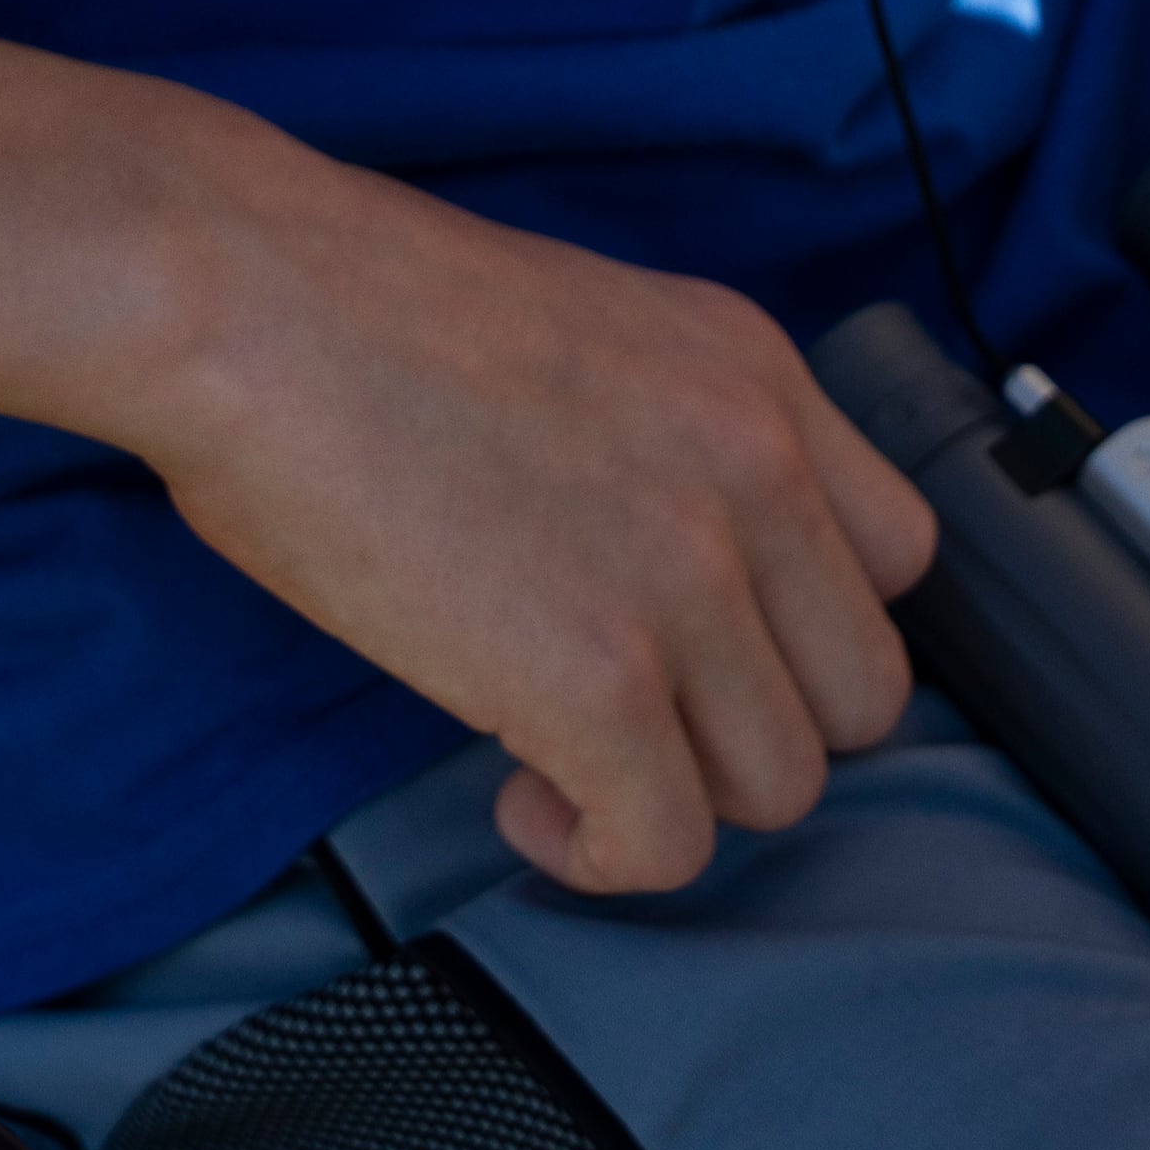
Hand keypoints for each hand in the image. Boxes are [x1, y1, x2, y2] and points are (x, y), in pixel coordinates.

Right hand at [136, 139, 934, 893]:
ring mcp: (688, 577)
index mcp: (754, 371)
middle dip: (748, 727)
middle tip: (634, 711)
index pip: (899, 557)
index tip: (707, 643)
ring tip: (562, 752)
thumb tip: (676, 568)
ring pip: (779, 786)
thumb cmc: (363, 311)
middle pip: (862, 693)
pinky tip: (522, 791)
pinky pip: (665, 846)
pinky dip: (597, 851)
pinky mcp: (598, 680)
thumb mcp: (592, 329)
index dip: (802, 627)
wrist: (250, 298)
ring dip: (672, 794)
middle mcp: (757, 468)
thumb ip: (674, 436)